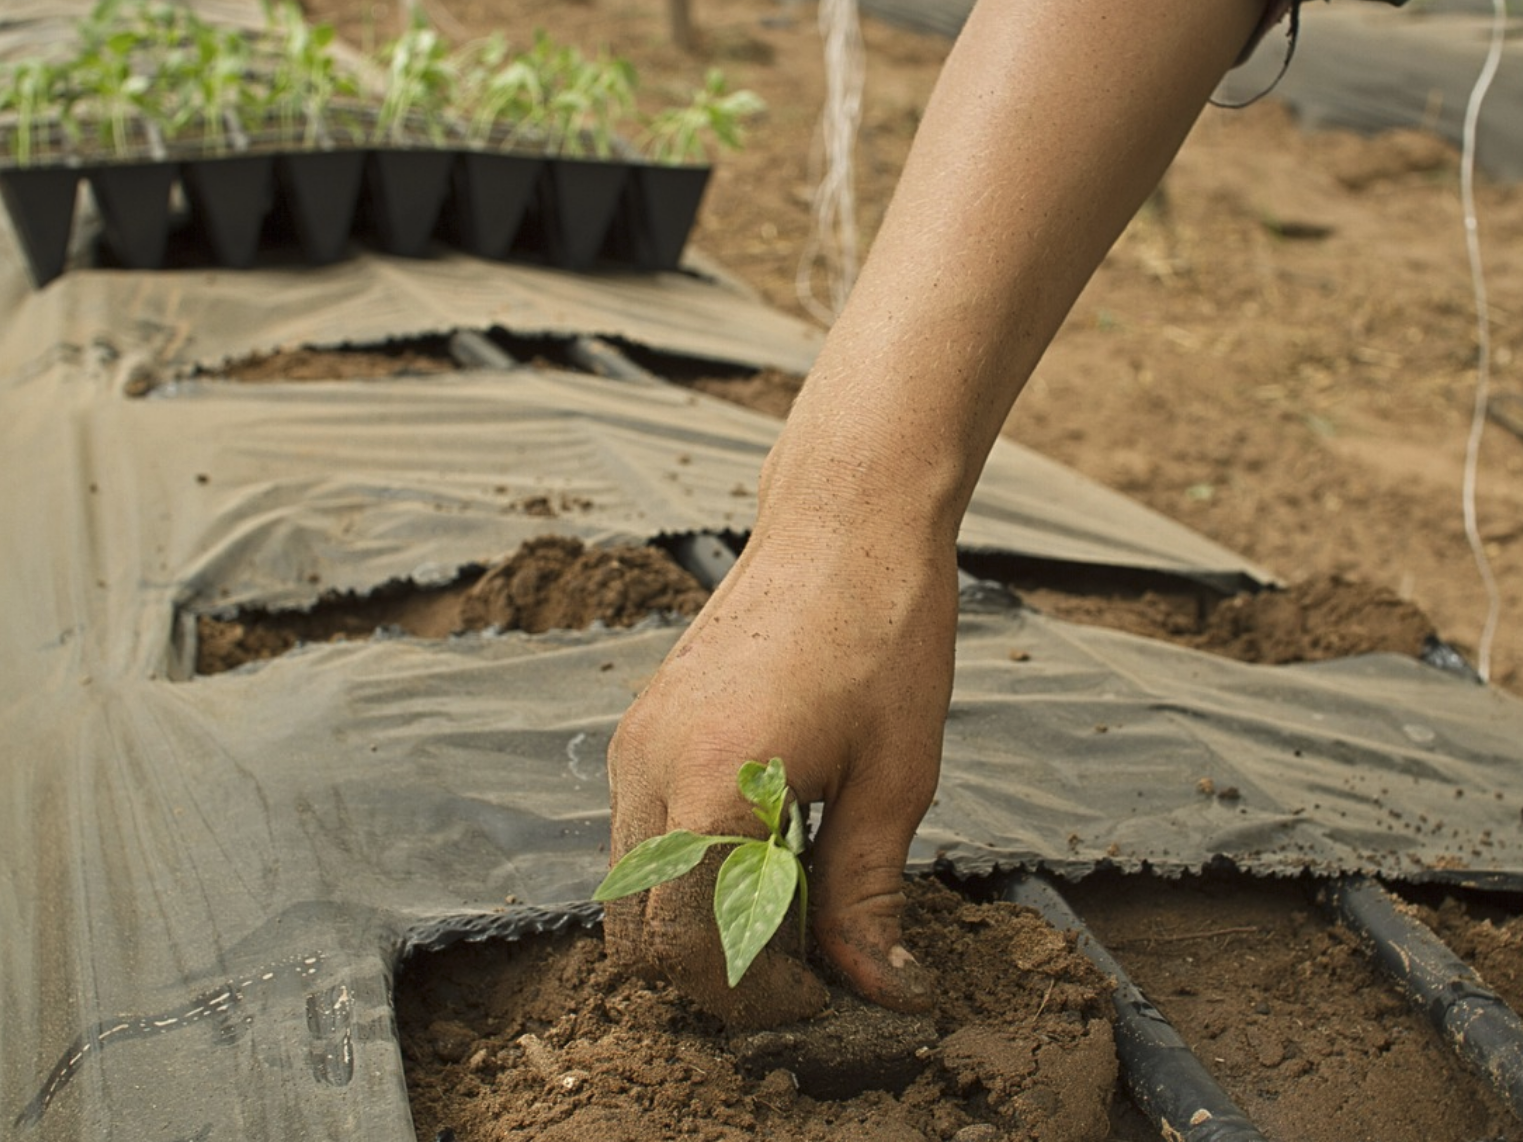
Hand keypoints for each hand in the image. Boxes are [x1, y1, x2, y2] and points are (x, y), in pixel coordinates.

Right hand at [604, 524, 953, 1027]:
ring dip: (694, 927)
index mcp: (711, 785)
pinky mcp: (641, 727)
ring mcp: (634, 744)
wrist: (845, 525)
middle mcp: (648, 767)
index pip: (687, 949)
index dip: (752, 997)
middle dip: (712, 977)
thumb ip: (867, 896)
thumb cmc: (883, 636)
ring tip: (789, 913)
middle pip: (637, 934)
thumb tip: (881, 990)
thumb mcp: (893, 779)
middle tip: (802, 975)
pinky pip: (637, 835)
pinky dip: (683, 875)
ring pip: (629, 890)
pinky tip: (763, 855)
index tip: (821, 998)